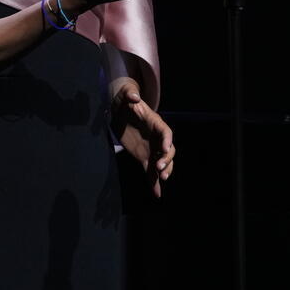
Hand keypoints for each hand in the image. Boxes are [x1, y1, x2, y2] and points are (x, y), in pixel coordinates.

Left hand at [111, 79, 174, 198]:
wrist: (120, 110)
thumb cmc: (125, 101)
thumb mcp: (126, 95)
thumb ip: (129, 95)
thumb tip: (134, 97)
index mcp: (156, 123)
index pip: (166, 132)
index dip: (167, 141)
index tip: (166, 149)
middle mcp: (157, 138)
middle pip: (168, 150)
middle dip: (167, 160)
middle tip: (160, 168)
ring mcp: (151, 149)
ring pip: (163, 162)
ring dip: (164, 171)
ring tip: (161, 179)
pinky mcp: (144, 157)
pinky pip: (150, 171)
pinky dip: (153, 183)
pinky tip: (157, 194)